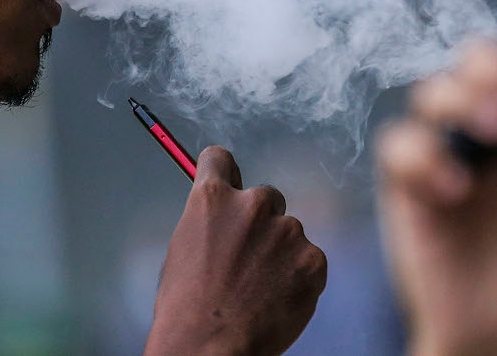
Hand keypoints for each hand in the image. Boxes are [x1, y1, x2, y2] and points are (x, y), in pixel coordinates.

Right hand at [144, 146, 327, 355]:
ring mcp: (287, 230)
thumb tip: (223, 215)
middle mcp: (253, 204)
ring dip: (280, 254)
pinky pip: (309, 260)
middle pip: (266, 197)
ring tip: (258, 291)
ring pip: (289, 233)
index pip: (221, 160)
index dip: (223, 175)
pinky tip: (277, 301)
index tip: (228, 187)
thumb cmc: (187, 307)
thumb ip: (209, 221)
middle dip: (260, 222)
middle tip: (247, 260)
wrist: (211, 348)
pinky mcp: (313, 259)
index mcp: (212, 198)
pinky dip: (298, 278)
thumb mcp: (183, 249)